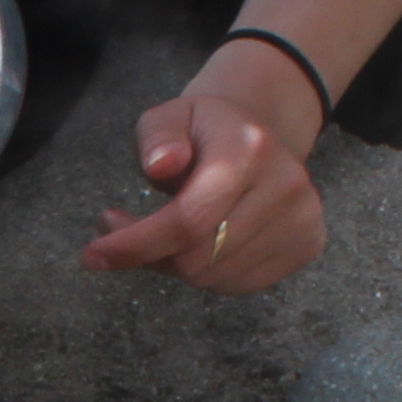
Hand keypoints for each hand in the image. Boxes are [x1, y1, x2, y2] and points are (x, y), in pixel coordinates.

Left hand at [81, 35, 329, 292]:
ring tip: (165, 233)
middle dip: (150, 255)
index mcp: (249, 148)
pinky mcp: (308, 243)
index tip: (92, 256)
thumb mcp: (169, 117)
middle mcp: (286, 185)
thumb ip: (156, 137)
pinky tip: (201, 243)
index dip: (136, 246)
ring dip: (176, 265)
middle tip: (125, 232)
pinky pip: (238, 284)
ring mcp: (303, 218)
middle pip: (199, 257)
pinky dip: (207, 274)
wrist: (260, 133)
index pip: (189, 219)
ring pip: (216, 277)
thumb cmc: (202, 131)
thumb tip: (161, 164)